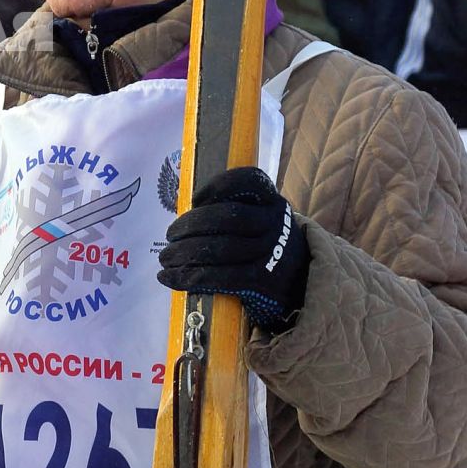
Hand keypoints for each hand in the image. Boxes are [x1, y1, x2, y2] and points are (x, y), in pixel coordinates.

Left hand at [157, 166, 308, 332]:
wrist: (301, 286)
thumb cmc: (265, 248)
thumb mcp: (260, 222)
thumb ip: (232, 211)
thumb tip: (184, 214)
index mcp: (272, 202)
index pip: (249, 181)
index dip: (218, 186)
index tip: (195, 199)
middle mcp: (275, 224)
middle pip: (228, 216)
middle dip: (191, 224)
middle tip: (170, 235)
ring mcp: (271, 254)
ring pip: (221, 249)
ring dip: (184, 253)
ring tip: (165, 258)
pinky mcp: (263, 283)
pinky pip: (221, 277)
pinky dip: (189, 277)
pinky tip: (169, 278)